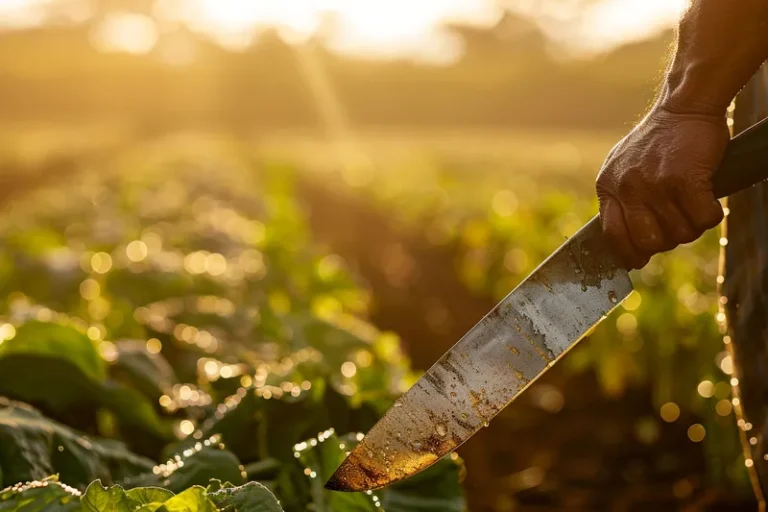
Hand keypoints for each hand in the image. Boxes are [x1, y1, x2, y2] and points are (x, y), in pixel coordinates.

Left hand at [596, 105, 727, 268]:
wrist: (683, 106)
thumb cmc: (659, 142)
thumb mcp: (623, 168)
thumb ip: (622, 202)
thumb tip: (628, 250)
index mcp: (608, 186)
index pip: (611, 235)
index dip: (627, 253)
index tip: (639, 260)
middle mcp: (627, 187)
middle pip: (649, 242)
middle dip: (666, 241)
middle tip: (677, 223)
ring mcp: (655, 184)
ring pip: (680, 233)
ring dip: (692, 225)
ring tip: (693, 204)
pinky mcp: (685, 180)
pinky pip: (703, 219)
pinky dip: (711, 215)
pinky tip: (709, 201)